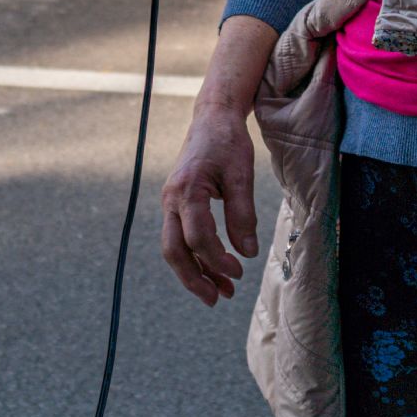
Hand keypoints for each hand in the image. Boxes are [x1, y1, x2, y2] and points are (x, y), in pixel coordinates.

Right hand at [161, 105, 258, 306]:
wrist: (212, 117)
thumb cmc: (227, 142)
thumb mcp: (241, 175)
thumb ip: (242, 214)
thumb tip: (246, 253)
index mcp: (186, 189)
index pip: (197, 237)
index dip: (217, 259)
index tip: (238, 271)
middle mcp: (171, 199)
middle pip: (173, 250)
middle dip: (194, 279)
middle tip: (219, 299)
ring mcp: (170, 202)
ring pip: (174, 248)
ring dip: (195, 272)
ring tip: (220, 292)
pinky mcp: (176, 204)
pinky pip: (180, 237)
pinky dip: (195, 256)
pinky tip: (213, 270)